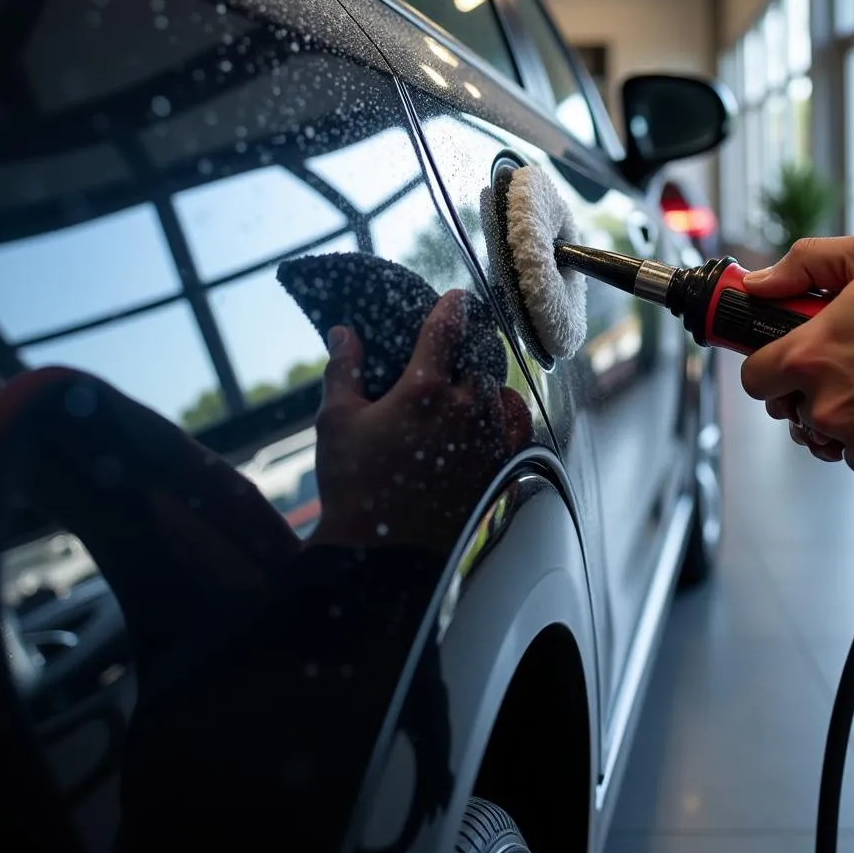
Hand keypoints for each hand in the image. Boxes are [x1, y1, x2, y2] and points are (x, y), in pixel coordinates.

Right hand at [308, 290, 532, 548]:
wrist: (382, 554)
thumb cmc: (353, 486)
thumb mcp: (336, 421)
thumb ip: (344, 369)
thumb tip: (345, 332)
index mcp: (425, 389)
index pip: (449, 327)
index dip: (453, 305)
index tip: (456, 299)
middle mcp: (466, 408)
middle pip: (479, 359)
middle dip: (464, 354)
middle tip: (449, 359)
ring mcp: (489, 439)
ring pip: (500, 392)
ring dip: (483, 387)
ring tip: (462, 395)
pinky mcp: (501, 467)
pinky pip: (517, 426)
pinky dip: (505, 416)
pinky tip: (488, 420)